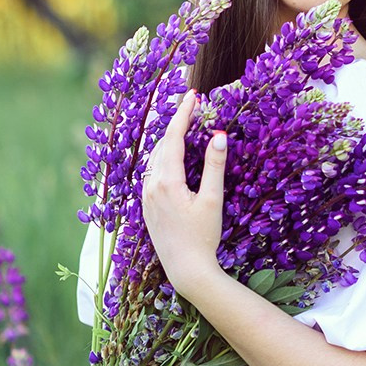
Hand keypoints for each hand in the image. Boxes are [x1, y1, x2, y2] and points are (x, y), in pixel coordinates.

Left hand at [141, 88, 227, 300]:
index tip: (193, 95)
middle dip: (177, 124)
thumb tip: (219, 135)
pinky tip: (174, 158)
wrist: (185, 269)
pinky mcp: (147, 206)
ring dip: (170, 140)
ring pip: (156, 158)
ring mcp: (146, 196)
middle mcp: (151, 186)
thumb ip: (214, 166)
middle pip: (162, 144)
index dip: (183, 114)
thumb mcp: (212, 200)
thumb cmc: (203, 237)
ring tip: (186, 127)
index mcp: (167, 181)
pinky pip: (153, 173)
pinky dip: (164, 158)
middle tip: (194, 107)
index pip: (174, 137)